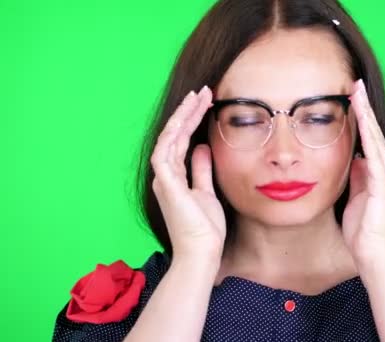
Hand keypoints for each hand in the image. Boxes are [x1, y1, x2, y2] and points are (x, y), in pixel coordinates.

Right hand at [150, 86, 225, 260]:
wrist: (201, 252)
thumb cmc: (204, 228)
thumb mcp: (207, 192)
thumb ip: (201, 170)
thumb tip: (202, 148)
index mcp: (175, 176)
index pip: (182, 140)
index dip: (192, 120)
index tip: (206, 102)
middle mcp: (166, 175)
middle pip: (175, 135)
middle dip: (189, 111)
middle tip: (204, 91)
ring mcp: (164, 179)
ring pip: (169, 138)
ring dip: (183, 116)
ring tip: (199, 97)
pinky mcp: (166, 184)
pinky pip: (166, 152)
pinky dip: (174, 134)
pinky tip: (187, 118)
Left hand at [341, 79, 384, 265]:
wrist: (374, 254)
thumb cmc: (364, 232)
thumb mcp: (355, 198)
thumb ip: (356, 178)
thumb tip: (353, 160)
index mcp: (376, 175)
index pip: (367, 140)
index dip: (359, 119)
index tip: (351, 99)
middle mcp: (384, 170)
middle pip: (372, 133)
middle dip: (363, 108)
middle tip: (354, 85)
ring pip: (374, 136)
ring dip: (365, 113)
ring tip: (357, 91)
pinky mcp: (383, 181)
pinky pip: (373, 150)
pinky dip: (368, 131)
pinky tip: (361, 115)